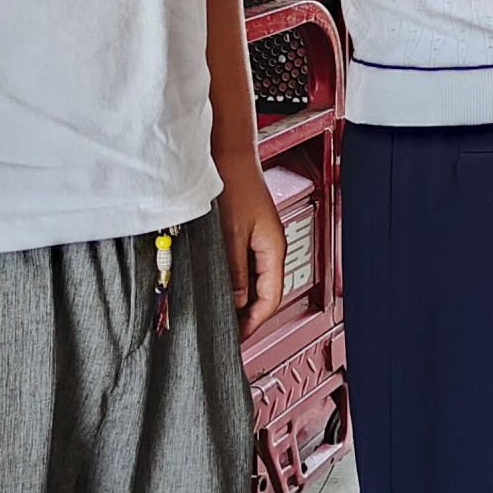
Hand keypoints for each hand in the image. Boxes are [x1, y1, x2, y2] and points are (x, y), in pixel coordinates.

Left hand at [217, 155, 287, 339]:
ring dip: (239, 298)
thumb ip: (234, 272)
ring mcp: (260, 239)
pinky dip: (234, 280)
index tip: (236, 338)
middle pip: (264, 292)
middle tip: (225, 332)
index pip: (270, 298)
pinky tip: (218, 285)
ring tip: (219, 312)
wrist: (229, 154)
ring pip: (254, 280)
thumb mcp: (230, 236)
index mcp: (274, 248)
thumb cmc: (234, 185)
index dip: (254, 322)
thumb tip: (236, 303)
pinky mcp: (248, 232)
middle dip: (247, 314)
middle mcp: (271, 246)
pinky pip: (245, 265)